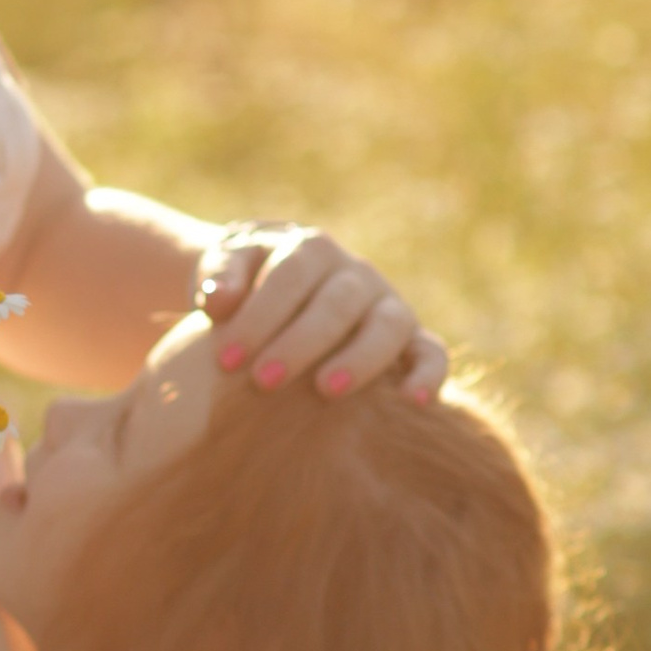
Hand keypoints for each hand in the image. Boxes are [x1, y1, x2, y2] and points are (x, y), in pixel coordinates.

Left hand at [195, 224, 447, 401]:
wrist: (276, 287)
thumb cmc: (246, 284)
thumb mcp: (227, 269)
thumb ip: (219, 276)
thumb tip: (218, 302)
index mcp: (310, 248)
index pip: (288, 277)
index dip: (258, 317)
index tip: (225, 358)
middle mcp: (355, 273)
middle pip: (335, 303)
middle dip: (298, 344)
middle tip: (262, 382)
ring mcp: (387, 304)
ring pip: (387, 325)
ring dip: (359, 358)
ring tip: (326, 391)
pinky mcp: (410, 338)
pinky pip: (431, 352)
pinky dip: (429, 374)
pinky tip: (414, 402)